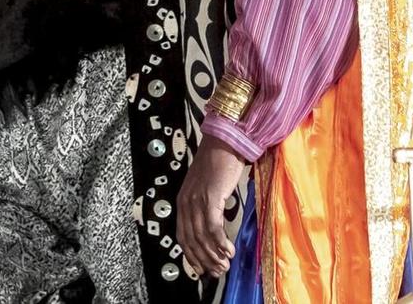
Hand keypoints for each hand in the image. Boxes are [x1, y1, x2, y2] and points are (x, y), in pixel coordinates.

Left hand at [176, 135, 246, 277]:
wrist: (225, 141)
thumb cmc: (219, 163)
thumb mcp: (207, 187)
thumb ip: (206, 206)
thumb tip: (214, 229)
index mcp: (183, 200)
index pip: (182, 235)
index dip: (192, 255)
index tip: (202, 268)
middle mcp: (186, 202)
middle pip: (191, 240)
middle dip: (204, 259)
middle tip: (217, 272)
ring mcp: (197, 200)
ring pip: (202, 237)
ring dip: (214, 255)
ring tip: (225, 265)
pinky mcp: (210, 198)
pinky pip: (213, 227)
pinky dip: (221, 242)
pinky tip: (229, 250)